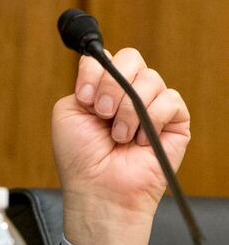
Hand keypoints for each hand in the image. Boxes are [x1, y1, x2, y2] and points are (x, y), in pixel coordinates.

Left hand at [52, 48, 190, 244]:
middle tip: (102, 112)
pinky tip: (138, 141)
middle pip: (131, 58)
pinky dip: (151, 120)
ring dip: (128, 108)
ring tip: (118, 135)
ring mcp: (152, 105)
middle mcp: (128, 93)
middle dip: (113, 84)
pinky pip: (170, 100)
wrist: (98, 188)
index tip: (84, 98)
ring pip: (150, 78)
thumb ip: (84, 83)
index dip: (94, 70)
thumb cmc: (80, 156)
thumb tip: (110, 70)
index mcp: (102, 88)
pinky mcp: (175, 122)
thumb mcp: (68, 112)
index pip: (105, 57)